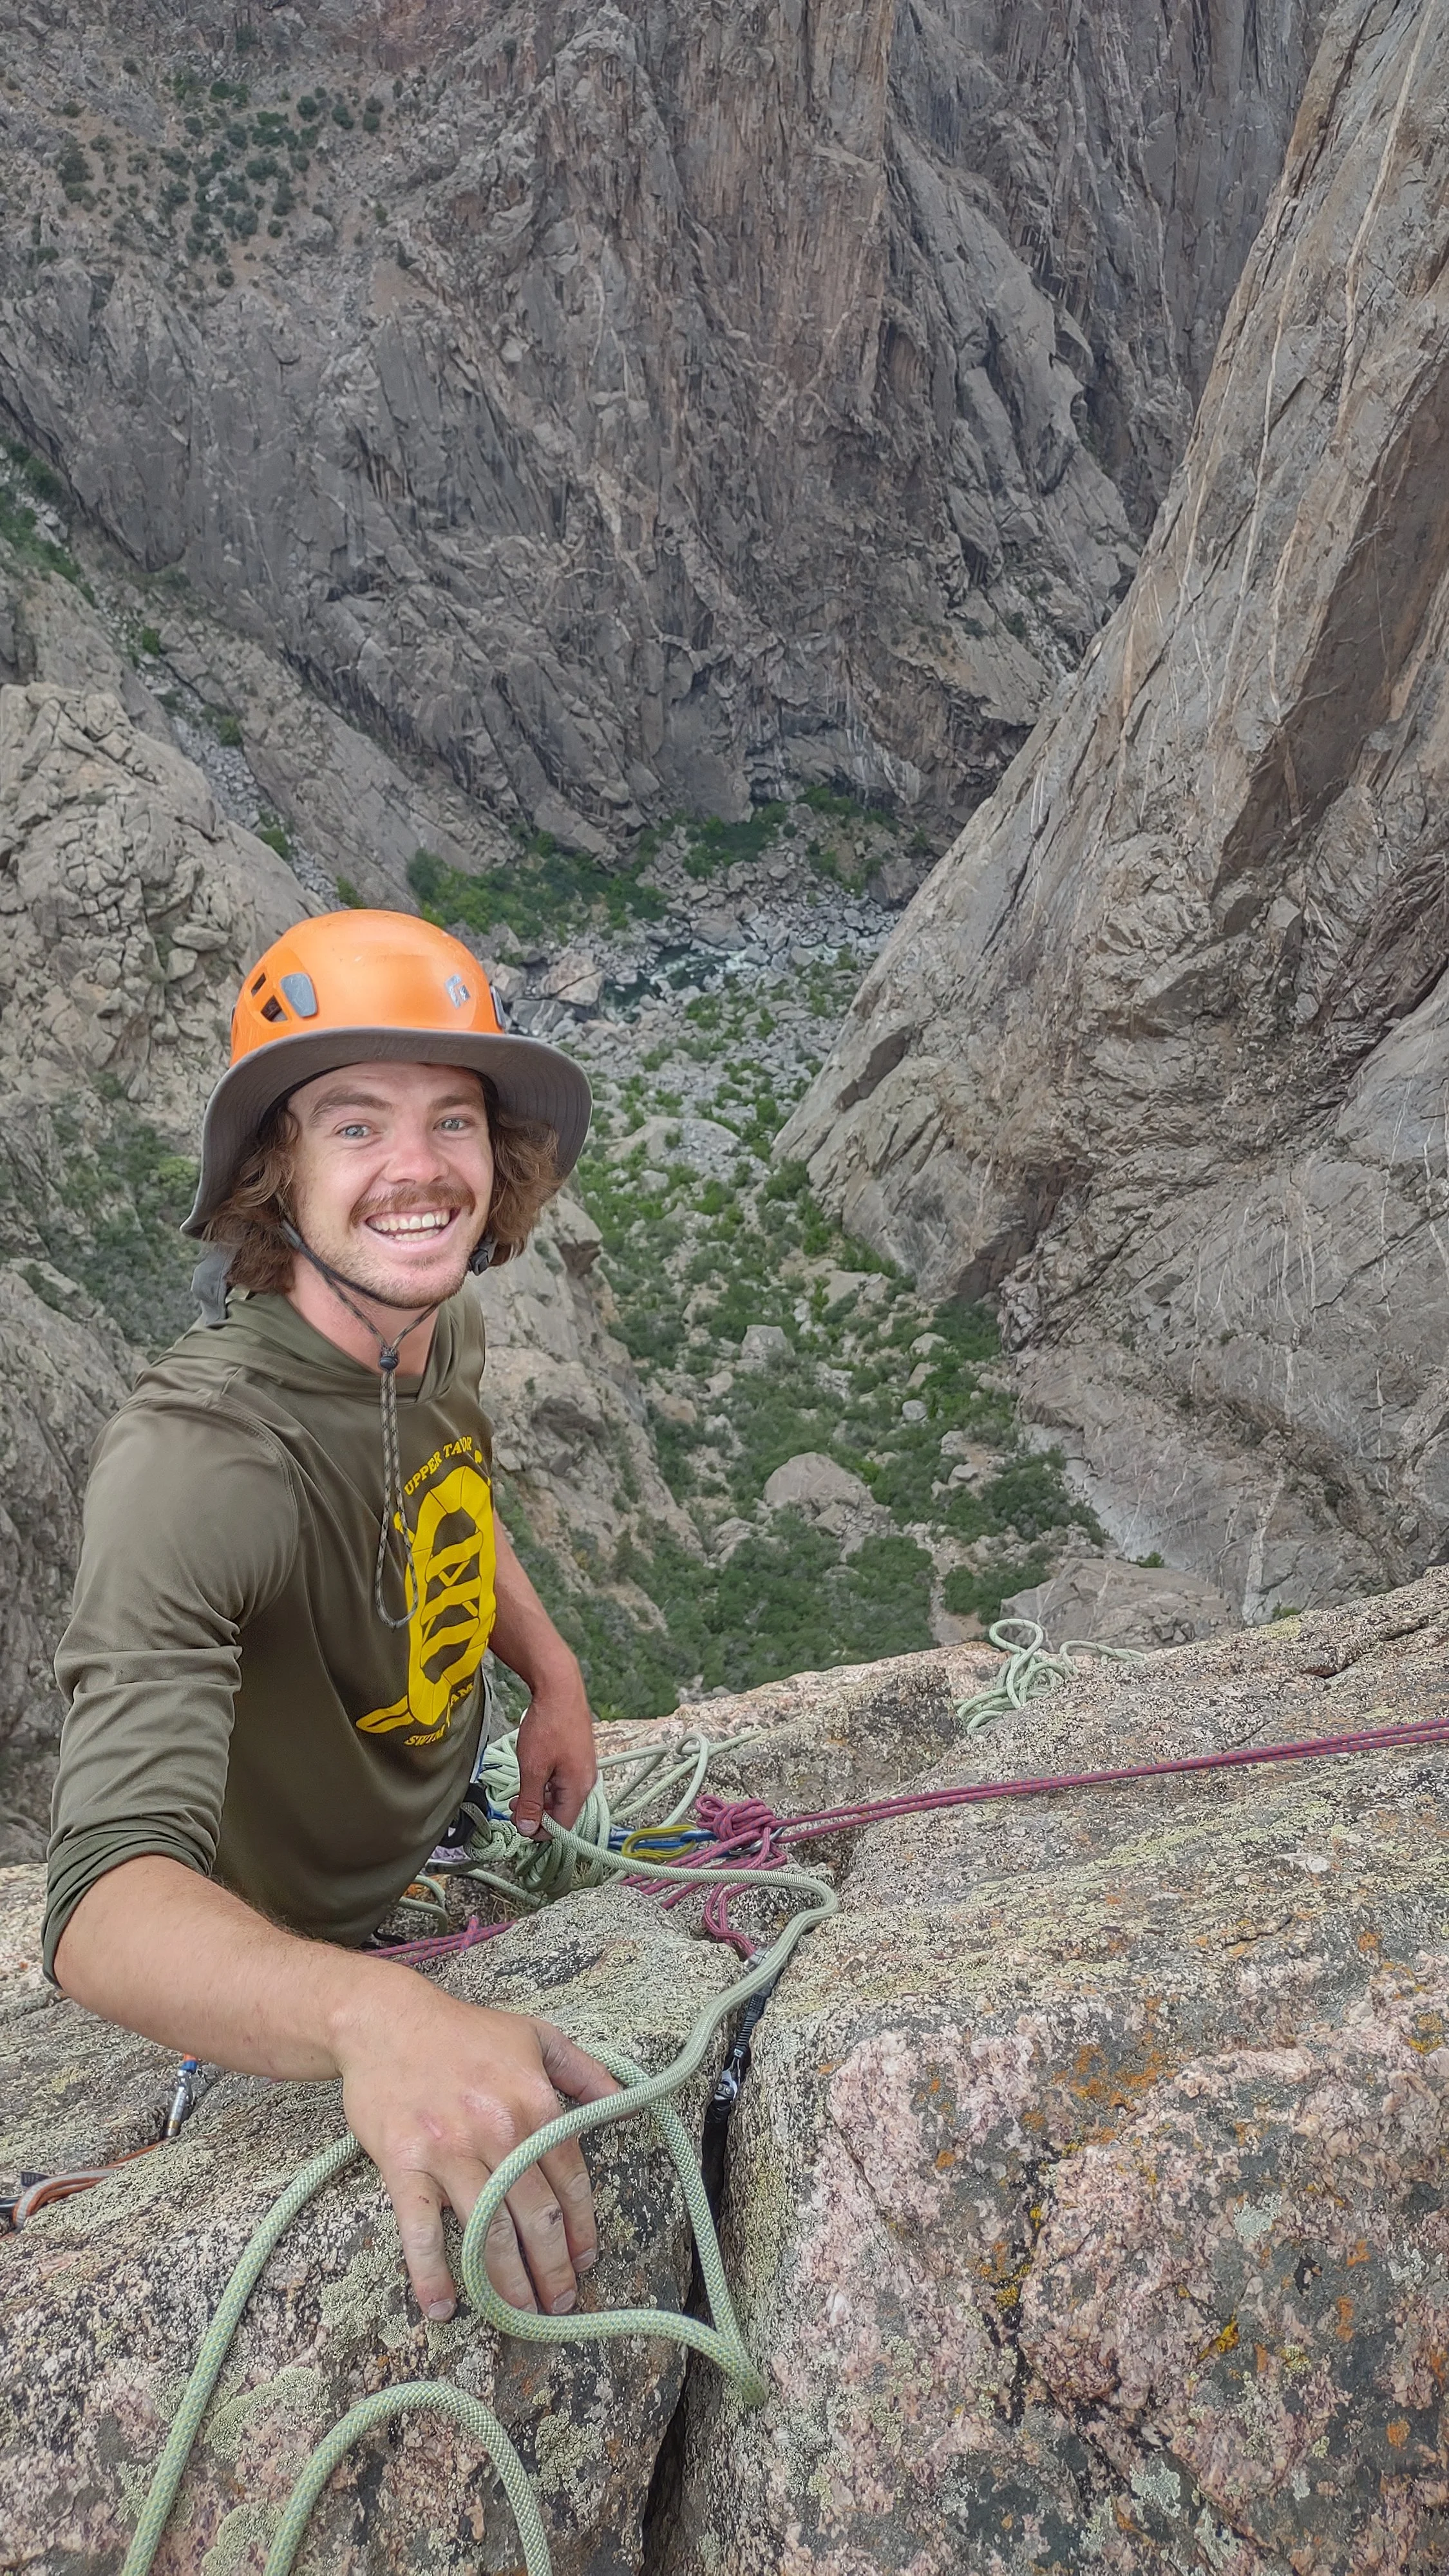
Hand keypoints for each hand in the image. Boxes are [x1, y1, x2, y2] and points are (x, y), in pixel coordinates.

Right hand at [334, 1969, 619, 2320]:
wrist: (386, 2021)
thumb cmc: (464, 2031)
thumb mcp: (537, 2035)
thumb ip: (586, 2071)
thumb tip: (624, 2106)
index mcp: (534, 2102)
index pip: (569, 2180)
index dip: (582, 2227)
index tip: (586, 2259)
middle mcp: (497, 2131)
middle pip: (535, 2217)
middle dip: (553, 2269)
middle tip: (561, 2304)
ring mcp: (448, 2152)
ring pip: (487, 2233)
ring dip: (507, 2283)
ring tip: (521, 2314)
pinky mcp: (403, 2166)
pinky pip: (419, 2231)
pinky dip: (432, 2274)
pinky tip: (443, 2308)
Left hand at [512, 1661, 596, 1838]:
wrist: (559, 1688)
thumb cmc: (547, 1726)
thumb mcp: (532, 1768)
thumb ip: (530, 1801)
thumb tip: (528, 1829)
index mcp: (578, 1788)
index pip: (561, 1827)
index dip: (537, 1830)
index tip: (516, 1821)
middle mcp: (586, 1781)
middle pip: (562, 1812)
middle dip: (537, 1813)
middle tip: (512, 1806)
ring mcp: (583, 1768)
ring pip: (561, 1797)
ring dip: (539, 1798)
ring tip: (518, 1789)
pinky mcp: (578, 1757)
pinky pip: (562, 1781)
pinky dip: (545, 1784)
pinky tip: (532, 1773)